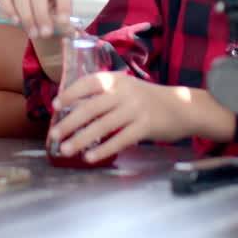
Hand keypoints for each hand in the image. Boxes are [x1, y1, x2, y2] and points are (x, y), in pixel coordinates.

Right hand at [0, 0, 72, 38]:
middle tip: (46, 33)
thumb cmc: (57, 6)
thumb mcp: (65, 9)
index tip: (64, 23)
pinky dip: (9, 9)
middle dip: (42, 14)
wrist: (43, 4)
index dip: (64, 5)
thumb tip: (71, 32)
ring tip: (34, 34)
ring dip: (27, 16)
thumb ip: (67, 20)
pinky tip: (16, 22)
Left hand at [48, 73, 196, 162]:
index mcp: (117, 80)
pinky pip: (120, 140)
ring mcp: (135, 109)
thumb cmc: (148, 99)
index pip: (88, 83)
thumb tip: (74, 109)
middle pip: (91, 107)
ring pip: (102, 125)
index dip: (70, 93)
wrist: (184, 107)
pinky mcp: (145, 126)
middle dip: (69, 122)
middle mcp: (124, 92)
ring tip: (66, 150)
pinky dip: (103, 150)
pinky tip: (90, 158)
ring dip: (81, 139)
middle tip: (53, 135)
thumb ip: (105, 95)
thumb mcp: (127, 88)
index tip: (55, 105)